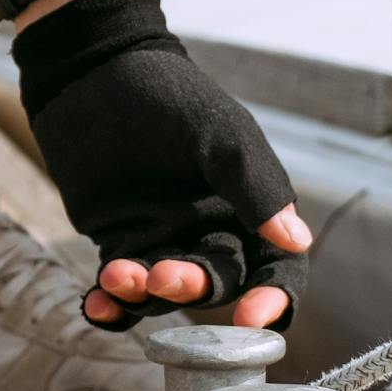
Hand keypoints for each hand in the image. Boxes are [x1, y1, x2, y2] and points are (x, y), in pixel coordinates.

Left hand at [11, 0, 311, 330]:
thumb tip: (298, 241)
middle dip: (194, 288)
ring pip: (166, 293)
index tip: (253, 319)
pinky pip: (121, 290)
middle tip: (162, 274)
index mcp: (251, 207)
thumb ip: (255, 185)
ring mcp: (165, 240)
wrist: (93, 72)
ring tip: (117, 275)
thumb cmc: (168, 95)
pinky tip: (95, 306)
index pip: (276, 268)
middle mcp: (213, 231)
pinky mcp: (120, 244)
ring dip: (146, 295)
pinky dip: (111, 306)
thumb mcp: (220, 133)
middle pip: (218, 285)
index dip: (274, 298)